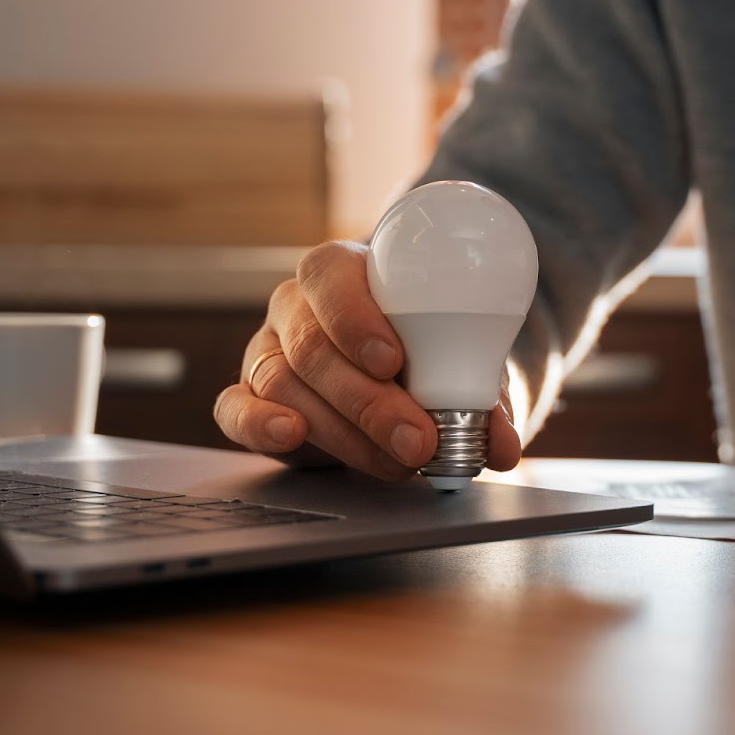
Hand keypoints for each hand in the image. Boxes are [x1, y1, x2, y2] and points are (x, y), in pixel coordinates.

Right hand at [212, 241, 522, 480]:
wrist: (391, 371)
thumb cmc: (420, 349)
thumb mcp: (454, 359)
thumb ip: (479, 395)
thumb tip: (500, 448)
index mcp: (341, 273)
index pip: (331, 277)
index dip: (356, 317)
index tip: (393, 361)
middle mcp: (296, 307)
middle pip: (313, 345)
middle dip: (368, 400)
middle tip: (417, 439)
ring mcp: (266, 351)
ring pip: (285, 384)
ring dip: (344, 431)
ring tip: (397, 462)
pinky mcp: (248, 396)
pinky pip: (234, 409)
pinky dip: (259, 425)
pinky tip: (292, 436)